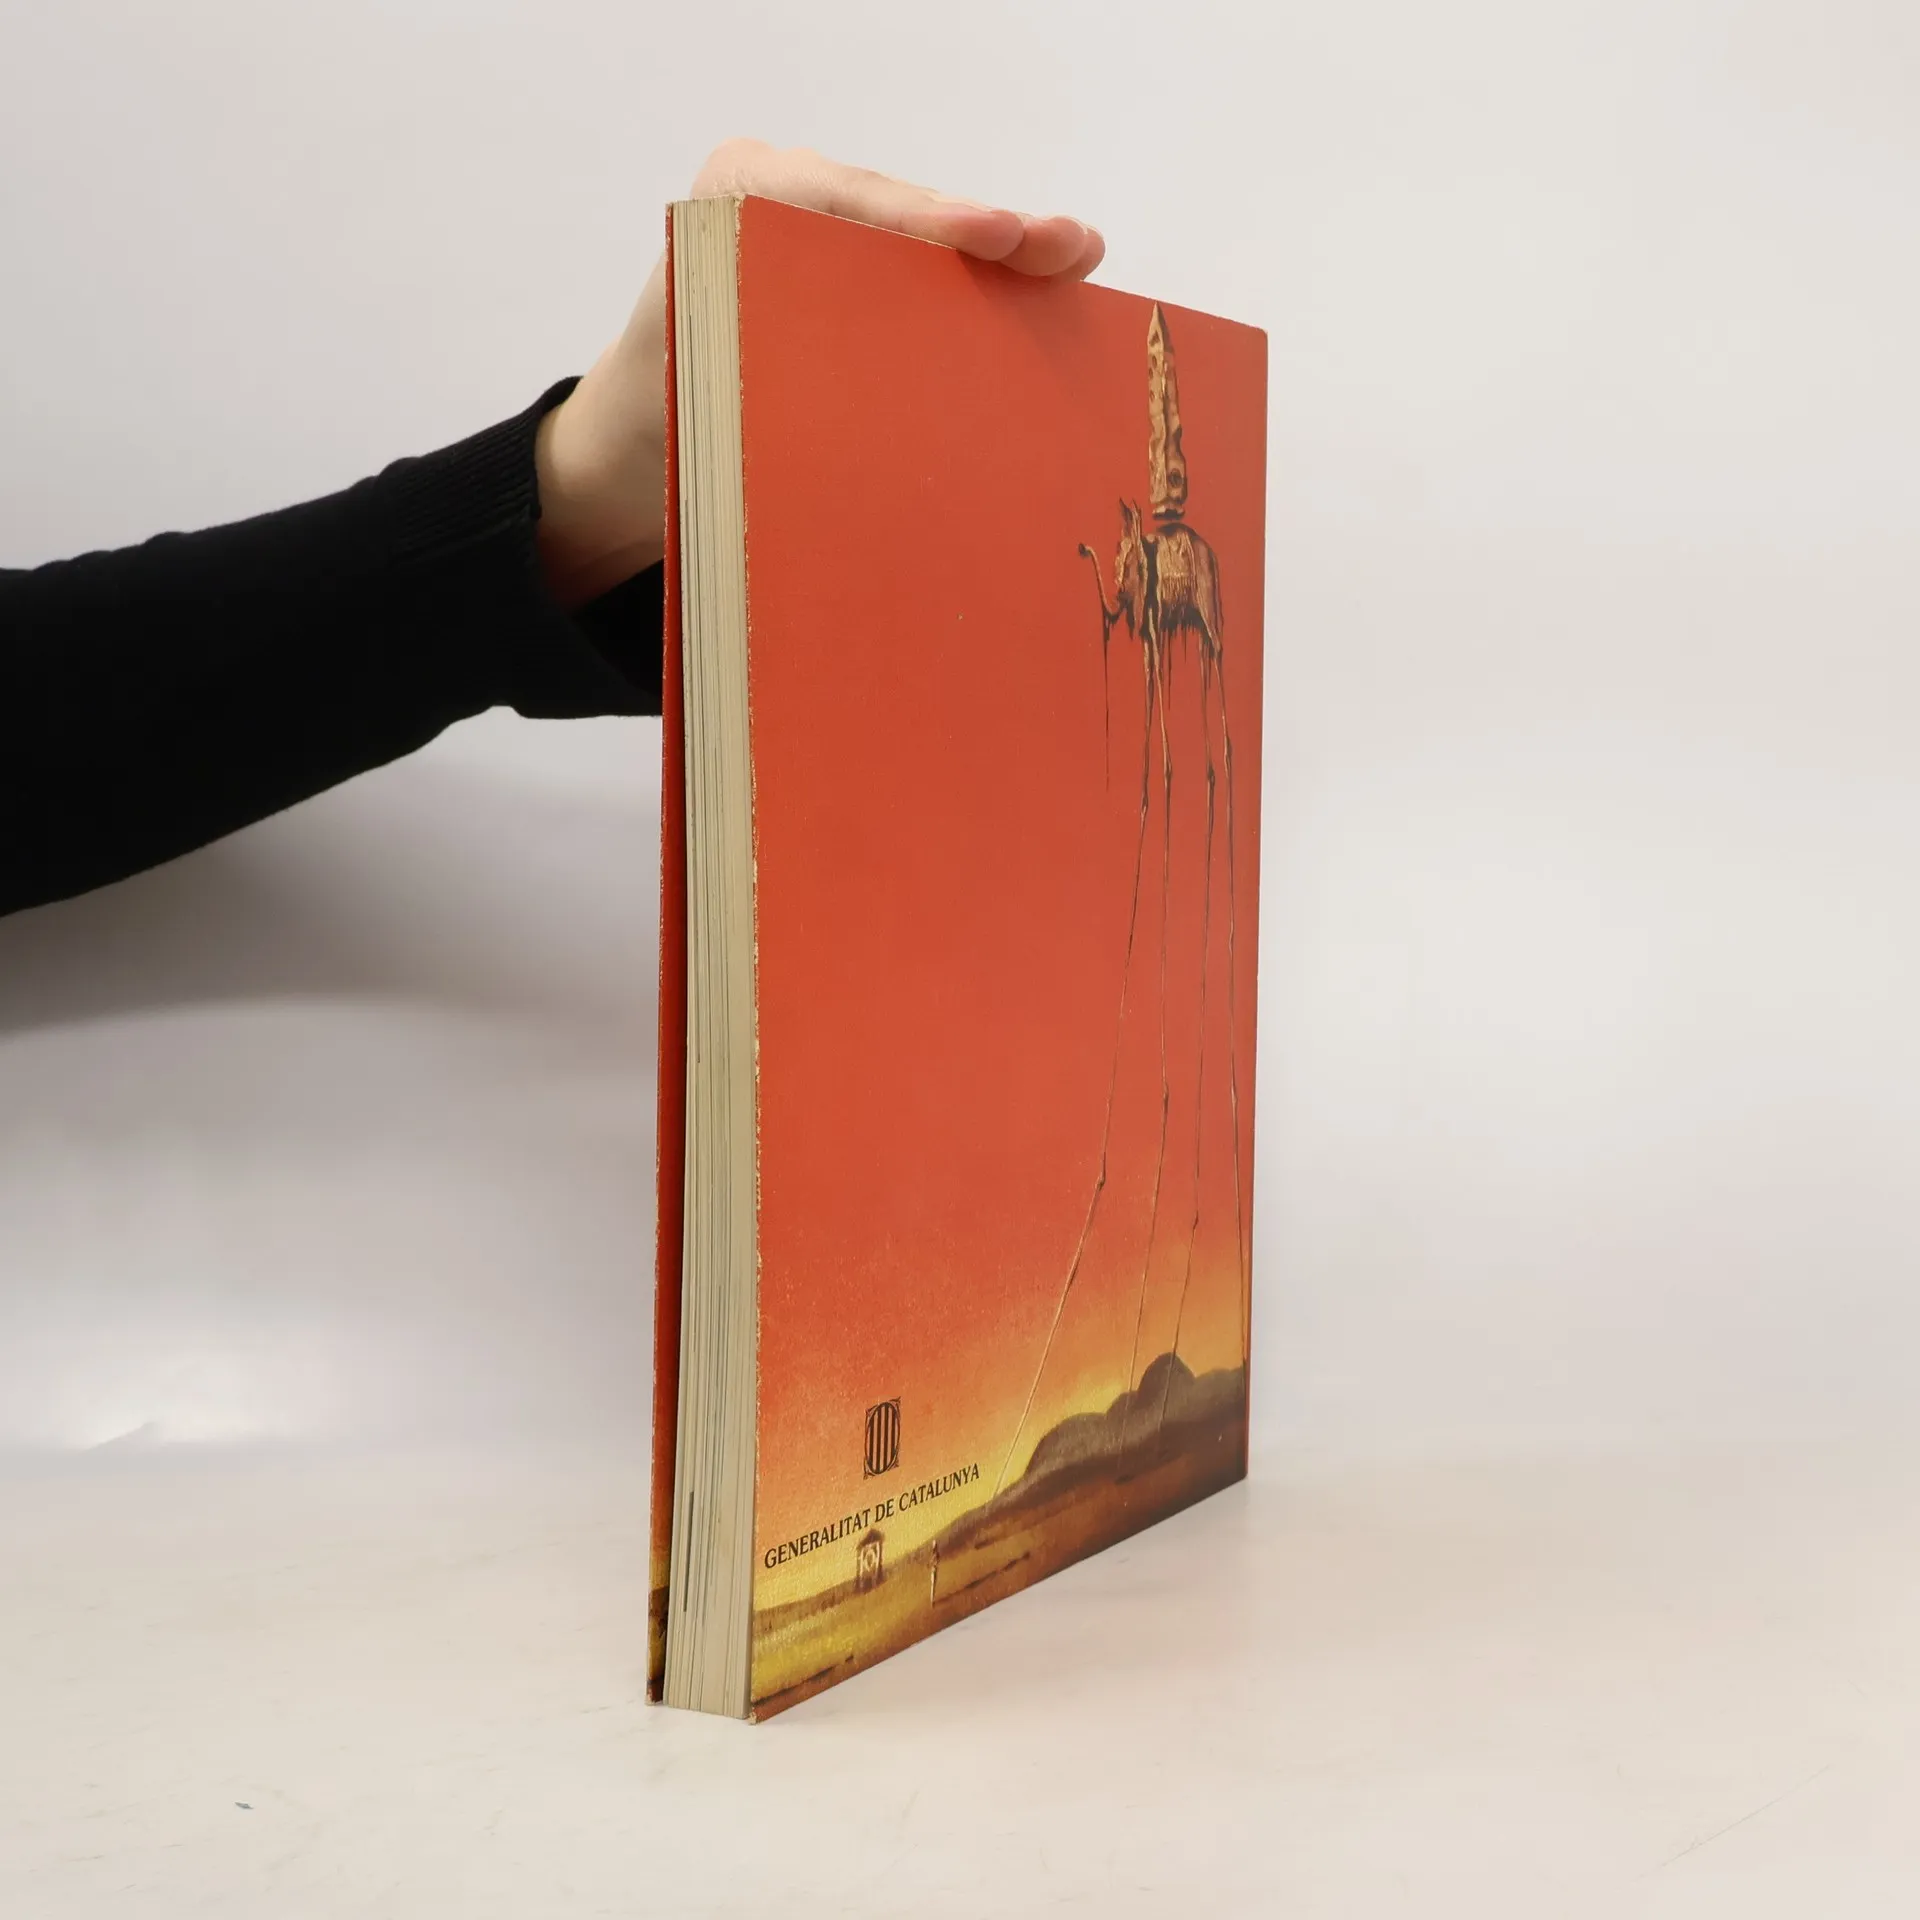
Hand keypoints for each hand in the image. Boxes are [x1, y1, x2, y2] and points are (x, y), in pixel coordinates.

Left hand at [533, 140, 1105, 608]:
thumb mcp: (708, 407)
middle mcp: (780, 198)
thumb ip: (773, 390)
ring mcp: (823, 230)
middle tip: (1060, 245)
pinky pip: (921, 270)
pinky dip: (982, 284)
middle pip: (899, 210)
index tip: (991, 236)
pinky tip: (1049, 283)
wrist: (641, 440)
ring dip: (1002, 253)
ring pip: (921, 237)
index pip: (841, 202)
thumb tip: (874, 432)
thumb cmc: (670, 426)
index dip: (923, 221)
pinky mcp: (853, 271)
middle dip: (984, 230)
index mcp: (730, 205)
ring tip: (1077, 257)